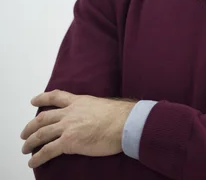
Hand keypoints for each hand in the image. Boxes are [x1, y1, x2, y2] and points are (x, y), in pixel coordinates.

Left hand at [20, 90, 135, 168]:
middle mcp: (70, 112)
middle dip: (31, 126)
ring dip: (30, 142)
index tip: (34, 101)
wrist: (125, 123)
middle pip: (43, 118)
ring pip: (41, 134)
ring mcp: (68, 127)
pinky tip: (33, 163)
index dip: (42, 98)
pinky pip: (47, 150)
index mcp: (80, 102)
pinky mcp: (68, 142)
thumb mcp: (103, 105)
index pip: (57, 97)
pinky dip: (37, 158)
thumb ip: (94, 110)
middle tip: (25, 133)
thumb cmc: (121, 116)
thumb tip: (97, 117)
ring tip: (25, 148)